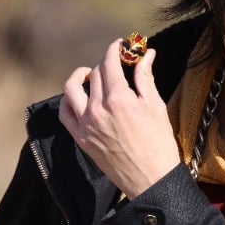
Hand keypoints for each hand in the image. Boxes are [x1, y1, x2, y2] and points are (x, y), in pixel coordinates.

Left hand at [59, 39, 179, 198]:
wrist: (150, 178)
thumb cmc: (159, 143)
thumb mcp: (155, 106)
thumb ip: (146, 77)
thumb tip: (147, 54)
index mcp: (119, 99)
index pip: (109, 63)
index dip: (114, 49)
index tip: (120, 45)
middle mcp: (97, 109)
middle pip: (94, 74)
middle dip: (106, 63)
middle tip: (117, 63)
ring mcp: (85, 124)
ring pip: (71, 89)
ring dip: (80, 77)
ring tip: (91, 76)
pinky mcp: (80, 138)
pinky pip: (65, 113)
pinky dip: (69, 100)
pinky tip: (80, 97)